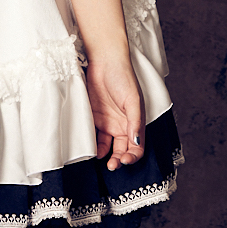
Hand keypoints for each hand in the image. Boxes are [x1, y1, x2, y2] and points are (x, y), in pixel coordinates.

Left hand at [85, 53, 144, 170]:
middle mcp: (122, 126)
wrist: (104, 61)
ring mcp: (107, 123)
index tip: (124, 161)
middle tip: (112, 166)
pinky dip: (92, 145)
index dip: (132, 157)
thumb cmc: (123, 77)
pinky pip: (93, 136)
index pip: (137, 148)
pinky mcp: (94, 118)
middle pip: (122, 151)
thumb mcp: (133, 100)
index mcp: (134, 123)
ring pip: (107, 147)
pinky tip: (90, 149)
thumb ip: (134, 122)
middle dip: (118, 161)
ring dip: (105, 156)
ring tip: (99, 158)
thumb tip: (136, 143)